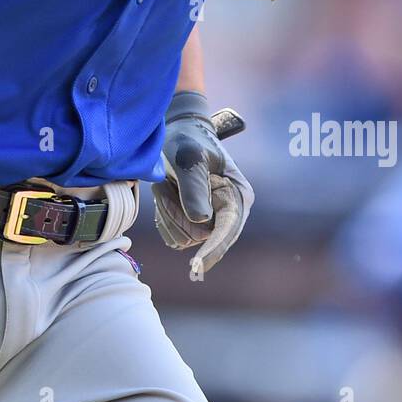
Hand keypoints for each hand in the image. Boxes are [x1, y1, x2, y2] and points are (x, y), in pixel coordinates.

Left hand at [153, 91, 253, 276]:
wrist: (176, 136)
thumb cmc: (187, 140)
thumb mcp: (188, 156)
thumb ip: (193, 185)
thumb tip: (200, 219)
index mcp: (238, 196)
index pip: (227, 230)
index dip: (213, 247)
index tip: (198, 265)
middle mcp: (228, 214)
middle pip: (198, 237)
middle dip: (176, 214)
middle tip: (169, 183)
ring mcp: (210, 222)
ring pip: (181, 238)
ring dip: (167, 212)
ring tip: (168, 184)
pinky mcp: (192, 225)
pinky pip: (171, 235)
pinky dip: (162, 216)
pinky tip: (166, 194)